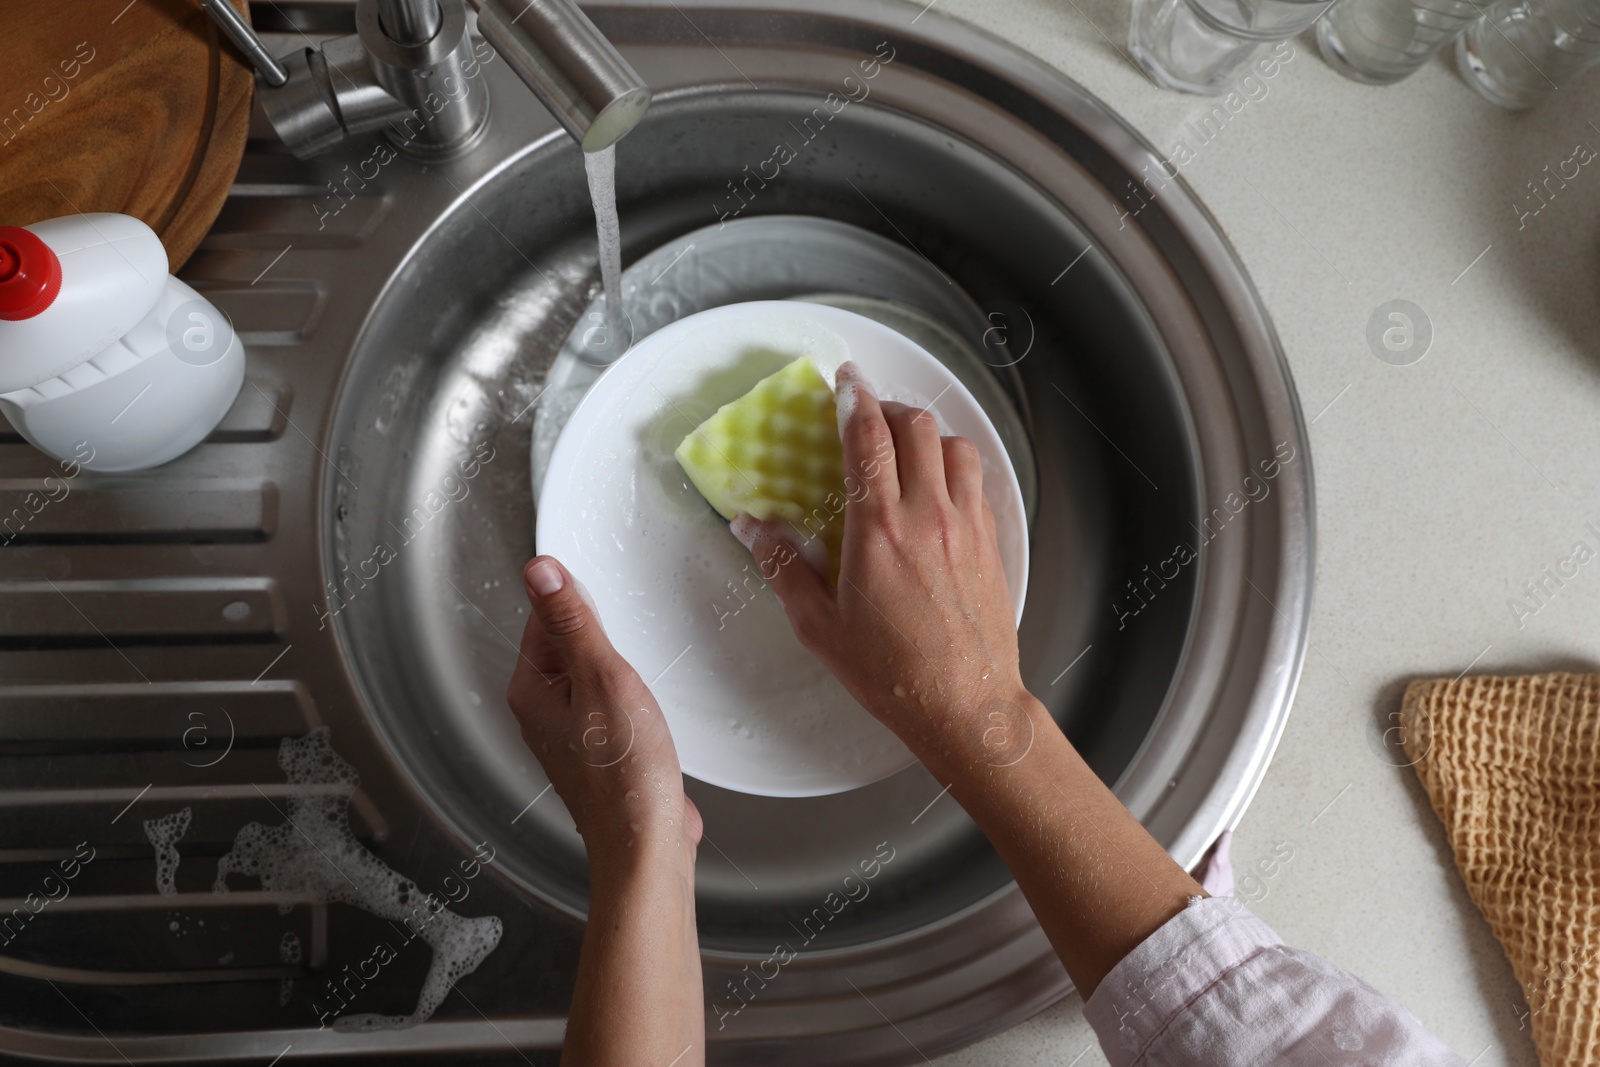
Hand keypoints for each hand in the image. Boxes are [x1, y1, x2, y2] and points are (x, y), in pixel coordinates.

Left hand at [505, 556, 700, 857]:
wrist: (646, 841)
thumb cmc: (625, 772)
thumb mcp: (603, 678)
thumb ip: (573, 623)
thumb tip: (540, 571)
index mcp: (531, 689)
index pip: (545, 617)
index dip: (582, 603)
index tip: (613, 607)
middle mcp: (542, 710)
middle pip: (569, 643)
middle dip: (604, 637)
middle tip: (631, 645)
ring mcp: (571, 732)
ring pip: (593, 674)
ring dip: (620, 668)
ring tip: (640, 679)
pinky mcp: (599, 749)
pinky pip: (610, 703)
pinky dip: (631, 696)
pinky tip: (648, 706)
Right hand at [731, 361, 1027, 767]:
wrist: (965, 705)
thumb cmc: (892, 672)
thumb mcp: (819, 626)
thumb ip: (784, 569)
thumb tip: (753, 529)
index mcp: (879, 528)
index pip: (868, 437)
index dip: (854, 399)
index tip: (844, 381)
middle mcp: (928, 515)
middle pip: (916, 426)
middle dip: (888, 409)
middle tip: (867, 417)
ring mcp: (967, 525)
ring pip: (955, 445)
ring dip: (927, 434)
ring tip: (905, 446)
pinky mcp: (991, 542)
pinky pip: (977, 480)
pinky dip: (954, 465)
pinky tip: (938, 485)